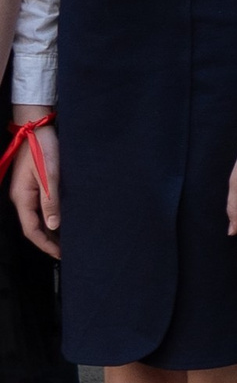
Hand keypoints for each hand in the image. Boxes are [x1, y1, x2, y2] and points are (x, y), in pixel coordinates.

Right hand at [8, 113, 58, 257]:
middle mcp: (21, 197)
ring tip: (67, 240)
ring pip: (37, 218)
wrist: (38, 128)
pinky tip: (63, 220)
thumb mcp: (50, 175)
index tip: (60, 255)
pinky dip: (51, 218)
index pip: (31, 230)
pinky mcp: (33, 185)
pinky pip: (40, 208)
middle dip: (48, 241)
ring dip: (50, 231)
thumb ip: (51, 200)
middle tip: (67, 251)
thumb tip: (53, 226)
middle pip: (33, 227)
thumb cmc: (43, 148)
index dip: (45, 244)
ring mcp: (26, 192)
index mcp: (22, 197)